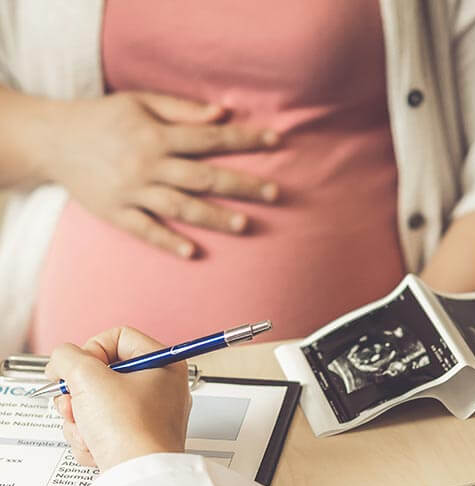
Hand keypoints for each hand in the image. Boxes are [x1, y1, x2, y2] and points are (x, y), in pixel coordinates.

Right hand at [46, 92, 278, 256]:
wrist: (54, 141)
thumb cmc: (103, 118)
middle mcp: (147, 164)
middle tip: (274, 192)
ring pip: (179, 206)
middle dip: (241, 184)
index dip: (245, 138)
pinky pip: (145, 230)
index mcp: (156, 134)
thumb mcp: (140, 101)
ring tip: (243, 224)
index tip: (276, 141)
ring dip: (213, 216)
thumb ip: (181, 109)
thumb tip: (222, 114)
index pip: (210, 138)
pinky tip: (192, 253)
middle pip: (202, 176)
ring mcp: (131, 191)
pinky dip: (168, 241)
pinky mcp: (116, 213)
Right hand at [46, 327, 191, 470]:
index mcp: (163, 363)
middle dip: (79, 393)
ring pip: (96, 404)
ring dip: (80, 418)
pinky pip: (101, 429)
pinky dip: (90, 438)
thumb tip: (61, 360)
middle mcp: (161, 388)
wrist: (137, 477)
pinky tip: (96, 446)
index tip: (77, 369)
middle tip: (74, 402)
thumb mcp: (87, 377)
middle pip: (101, 374)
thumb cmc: (130, 429)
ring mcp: (148, 416)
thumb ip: (66, 357)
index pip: (117, 337)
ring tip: (87, 429)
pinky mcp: (135, 441)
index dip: (90, 350)